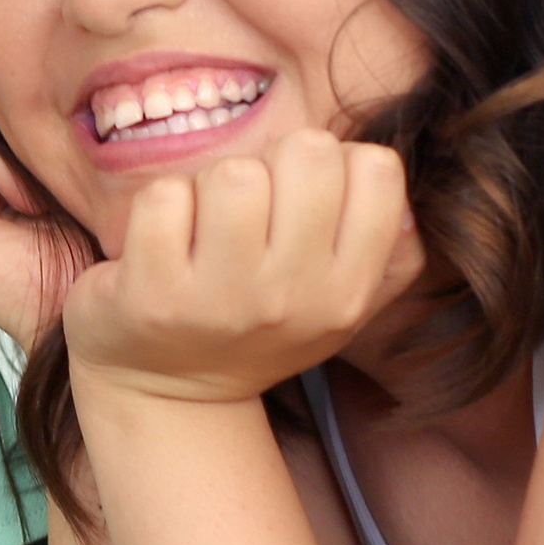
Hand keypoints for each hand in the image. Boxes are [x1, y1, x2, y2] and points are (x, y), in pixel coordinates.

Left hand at [62, 129, 424, 408]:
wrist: (170, 392)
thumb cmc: (261, 324)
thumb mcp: (343, 303)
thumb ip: (390, 246)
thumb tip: (387, 175)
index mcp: (347, 292)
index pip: (378, 169)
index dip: (336, 163)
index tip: (303, 198)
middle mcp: (292, 297)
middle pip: (307, 152)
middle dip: (274, 162)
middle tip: (250, 206)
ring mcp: (220, 298)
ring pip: (234, 172)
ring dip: (212, 183)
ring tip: (206, 225)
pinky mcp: (153, 294)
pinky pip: (164, 197)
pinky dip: (161, 204)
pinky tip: (164, 241)